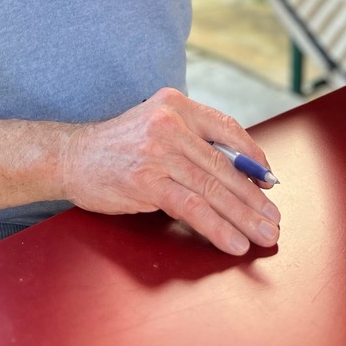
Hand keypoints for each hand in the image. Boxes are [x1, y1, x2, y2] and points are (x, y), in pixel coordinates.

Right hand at [58, 88, 280, 255]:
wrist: (71, 156)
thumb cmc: (118, 147)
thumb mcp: (156, 126)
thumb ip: (190, 140)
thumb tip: (238, 170)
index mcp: (176, 105)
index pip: (227, 128)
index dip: (253, 156)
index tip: (269, 179)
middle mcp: (170, 124)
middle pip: (224, 165)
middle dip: (255, 197)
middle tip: (274, 218)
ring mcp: (158, 152)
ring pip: (213, 188)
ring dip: (244, 216)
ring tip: (262, 234)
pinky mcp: (147, 181)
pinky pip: (192, 207)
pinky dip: (217, 227)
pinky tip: (233, 241)